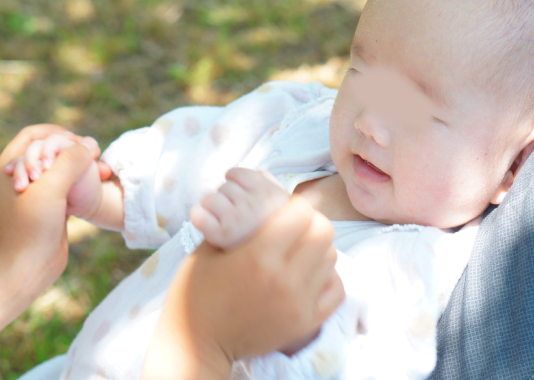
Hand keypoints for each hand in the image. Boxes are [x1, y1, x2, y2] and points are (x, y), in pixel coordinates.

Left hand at [4, 133, 105, 221]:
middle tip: (90, 154)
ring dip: (78, 165)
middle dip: (70, 149)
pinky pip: (63, 184)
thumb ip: (71, 160)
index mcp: (8, 167)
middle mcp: (16, 177)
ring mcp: (31, 193)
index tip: (77, 142)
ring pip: (57, 167)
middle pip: (46, 150)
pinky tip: (96, 182)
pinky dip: (79, 180)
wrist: (28, 265)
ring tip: (99, 168)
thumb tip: (89, 144)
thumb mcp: (53, 185)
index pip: (33, 135)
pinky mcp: (45, 207)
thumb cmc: (33, 224)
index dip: (56, 134)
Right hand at [142, 202, 344, 378]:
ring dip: (317, 248)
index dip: (293, 205)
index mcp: (257, 256)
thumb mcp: (210, 245)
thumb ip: (240, 219)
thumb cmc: (196, 289)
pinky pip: (336, 289)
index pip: (301, 213)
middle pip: (323, 232)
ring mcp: (298, 303)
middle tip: (294, 227)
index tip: (282, 209)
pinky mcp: (305, 323)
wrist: (197, 342)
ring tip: (298, 250)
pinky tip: (309, 274)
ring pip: (331, 257)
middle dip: (310, 222)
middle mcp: (284, 279)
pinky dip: (327, 276)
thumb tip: (266, 191)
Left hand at [190, 167, 289, 248]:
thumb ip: (267, 182)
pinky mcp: (221, 236)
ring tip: (224, 223)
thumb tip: (249, 172)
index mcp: (271, 194)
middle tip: (235, 216)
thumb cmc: (270, 230)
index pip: (235, 173)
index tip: (240, 197)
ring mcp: (238, 220)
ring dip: (212, 209)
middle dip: (225, 198)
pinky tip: (209, 226)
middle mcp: (255, 205)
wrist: (269, 266)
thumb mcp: (281, 203)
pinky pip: (197, 214)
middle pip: (223, 187)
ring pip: (208, 198)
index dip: (234, 184)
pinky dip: (199, 218)